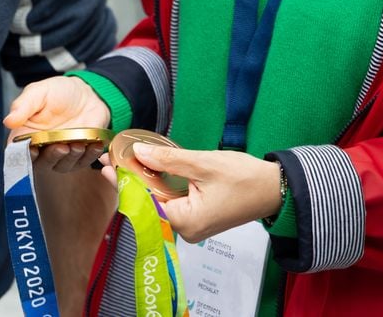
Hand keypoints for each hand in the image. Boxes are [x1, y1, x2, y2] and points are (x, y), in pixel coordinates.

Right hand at [3, 75, 110, 172]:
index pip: (19, 152)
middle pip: (41, 163)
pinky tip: (94, 145)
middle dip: (51, 157)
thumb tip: (8, 121)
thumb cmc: (59, 92)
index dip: (25, 155)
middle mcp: (42, 149)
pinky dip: (89, 155)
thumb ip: (24, 105)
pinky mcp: (81, 155)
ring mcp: (62, 154)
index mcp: (27, 135)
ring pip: (63, 165)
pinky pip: (84, 162)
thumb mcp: (40, 92)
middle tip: (61, 147)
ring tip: (78, 144)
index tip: (33, 150)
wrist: (87, 92)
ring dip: (71, 157)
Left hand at [107, 144, 281, 242]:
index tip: (108, 166)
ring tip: (125, 163)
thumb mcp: (203, 163)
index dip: (125, 183)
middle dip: (131, 182)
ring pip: (159, 203)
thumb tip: (138, 153)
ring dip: (144, 183)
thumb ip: (168, 160)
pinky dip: (160, 187)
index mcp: (187, 222)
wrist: (274, 188)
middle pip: (150, 205)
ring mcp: (192, 226)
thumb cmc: (244, 178)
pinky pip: (172, 203)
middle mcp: (187, 230)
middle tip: (112, 162)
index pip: (146, 202)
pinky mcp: (198, 218)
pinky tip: (149, 171)